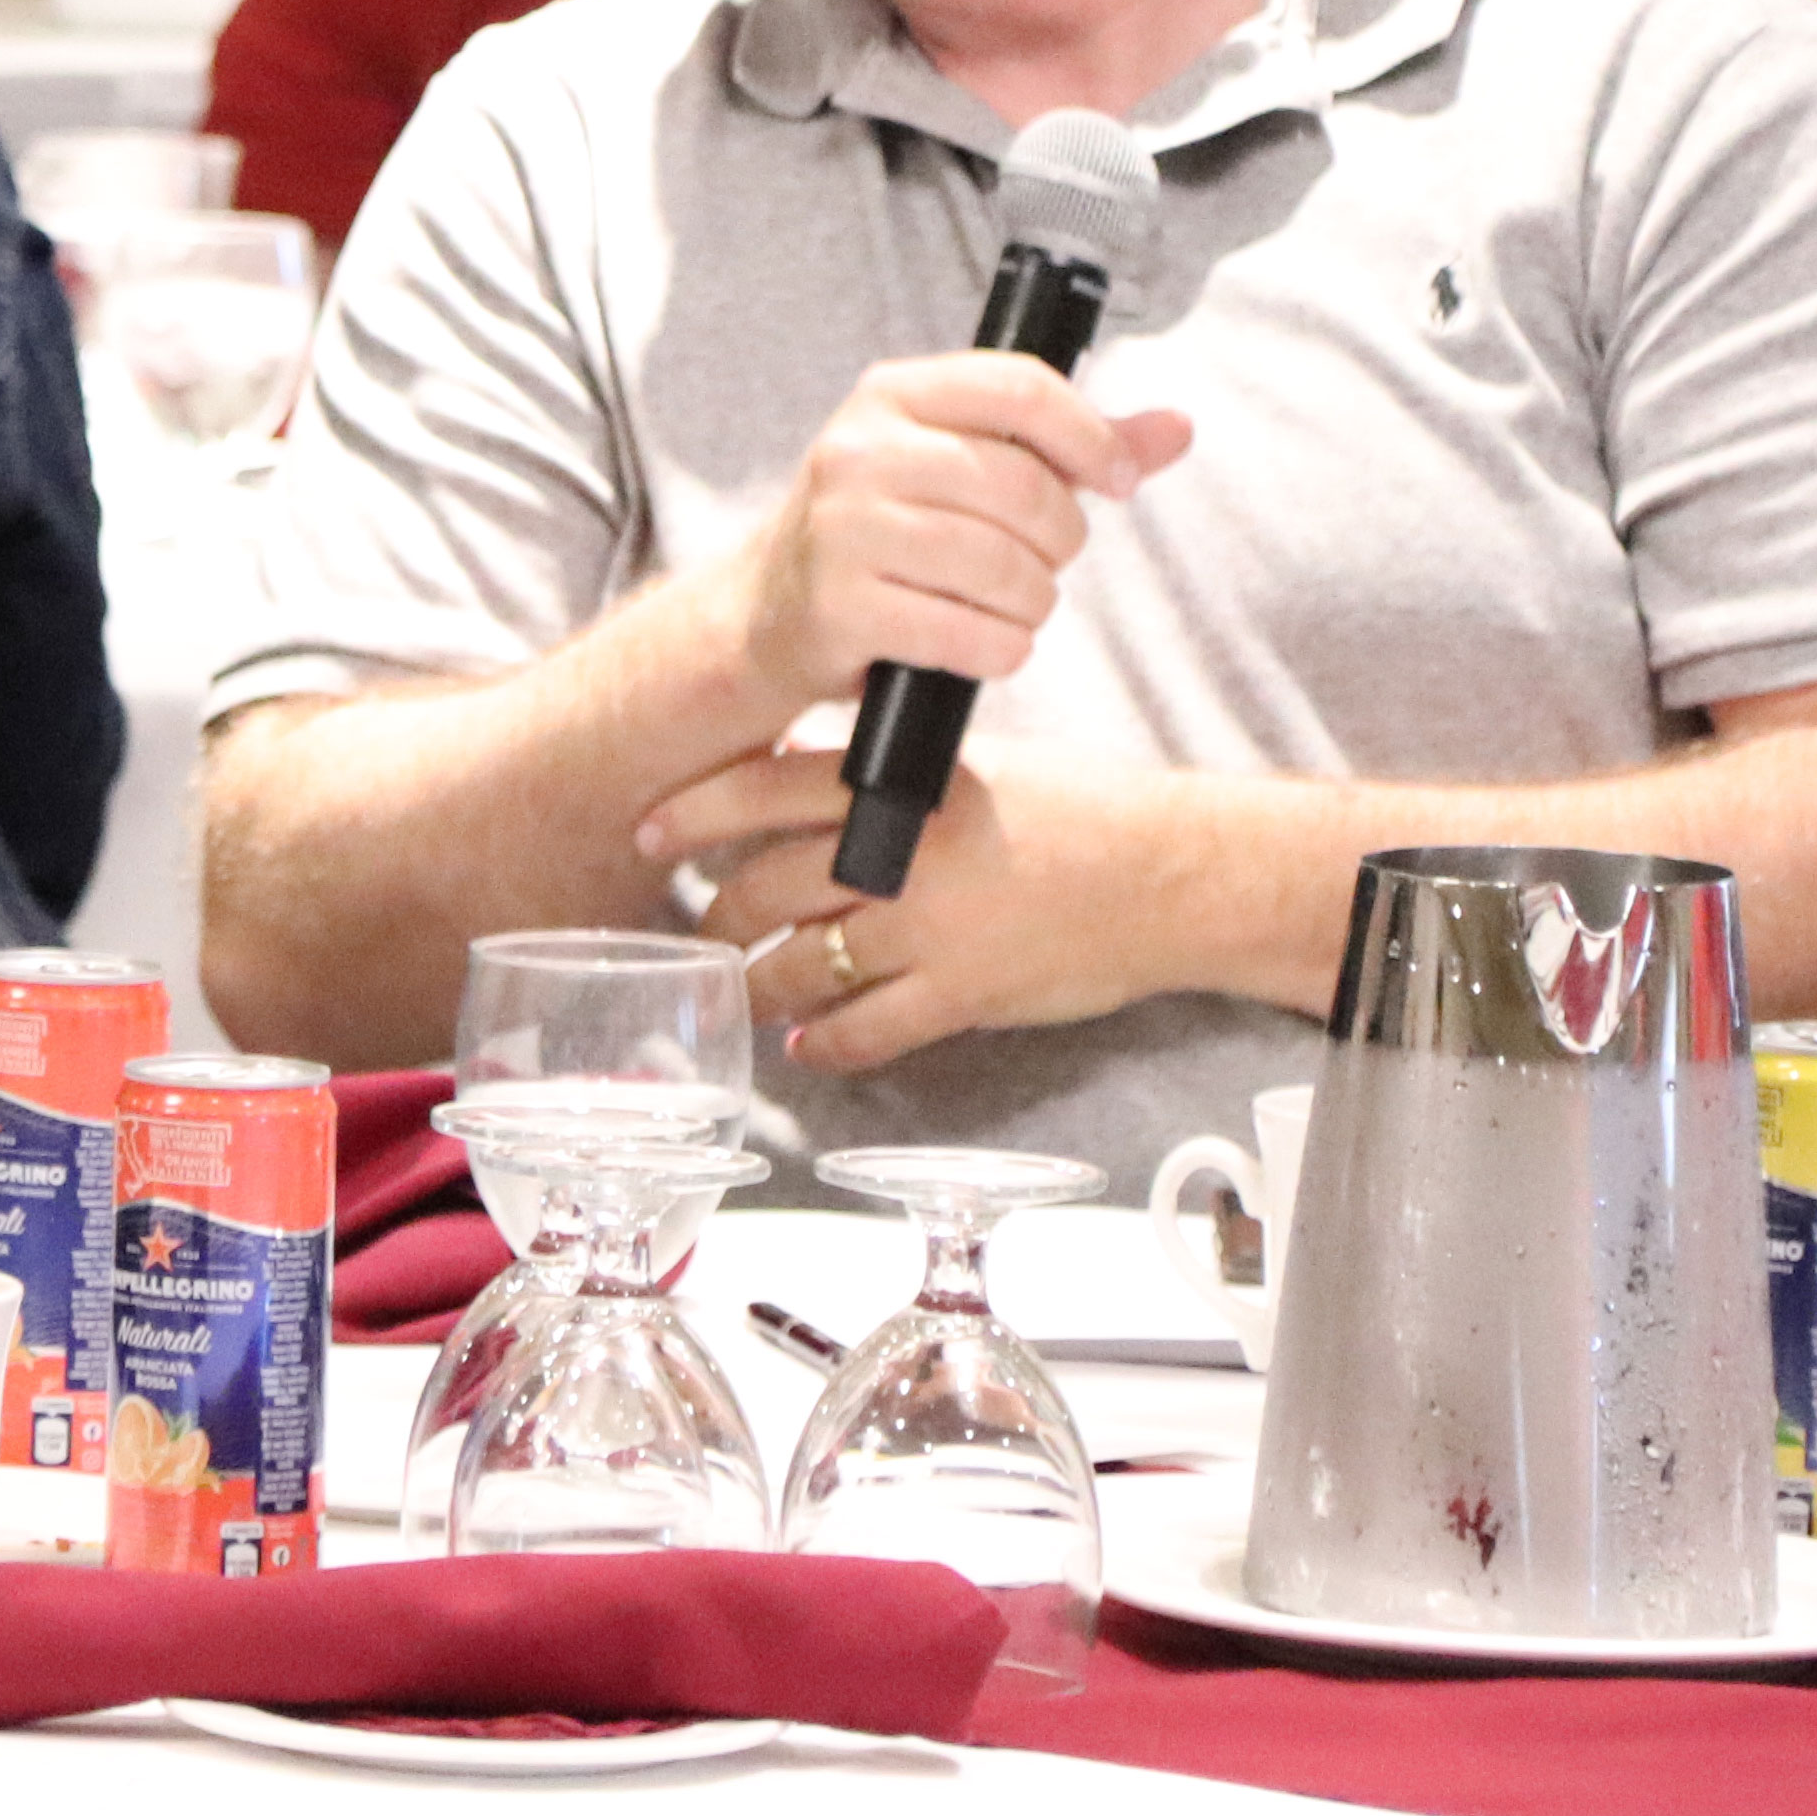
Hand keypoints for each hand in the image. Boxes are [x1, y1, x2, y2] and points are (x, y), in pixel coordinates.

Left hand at [651, 750, 1193, 1074]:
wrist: (1169, 873)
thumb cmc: (1077, 812)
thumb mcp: (968, 768)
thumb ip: (883, 776)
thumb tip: (792, 772)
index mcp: (896, 782)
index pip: (759, 789)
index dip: (691, 813)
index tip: (647, 831)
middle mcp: (896, 852)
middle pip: (761, 890)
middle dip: (720, 920)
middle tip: (707, 931)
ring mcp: (924, 927)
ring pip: (798, 967)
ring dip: (761, 986)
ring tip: (749, 992)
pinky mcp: (959, 994)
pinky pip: (861, 1032)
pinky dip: (822, 1046)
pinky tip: (807, 1047)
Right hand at [724, 352, 1191, 724]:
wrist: (772, 612)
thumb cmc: (891, 531)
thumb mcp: (963, 466)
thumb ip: (1069, 447)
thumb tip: (1178, 428)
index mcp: (893, 394)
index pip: (1022, 388)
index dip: (1092, 438)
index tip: (1118, 482)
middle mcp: (858, 450)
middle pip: (1024, 488)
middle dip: (1060, 541)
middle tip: (1045, 562)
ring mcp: (843, 529)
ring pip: (1005, 568)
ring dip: (1031, 604)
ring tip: (1009, 607)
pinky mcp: (841, 607)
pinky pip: (972, 636)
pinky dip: (999, 651)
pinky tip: (979, 642)